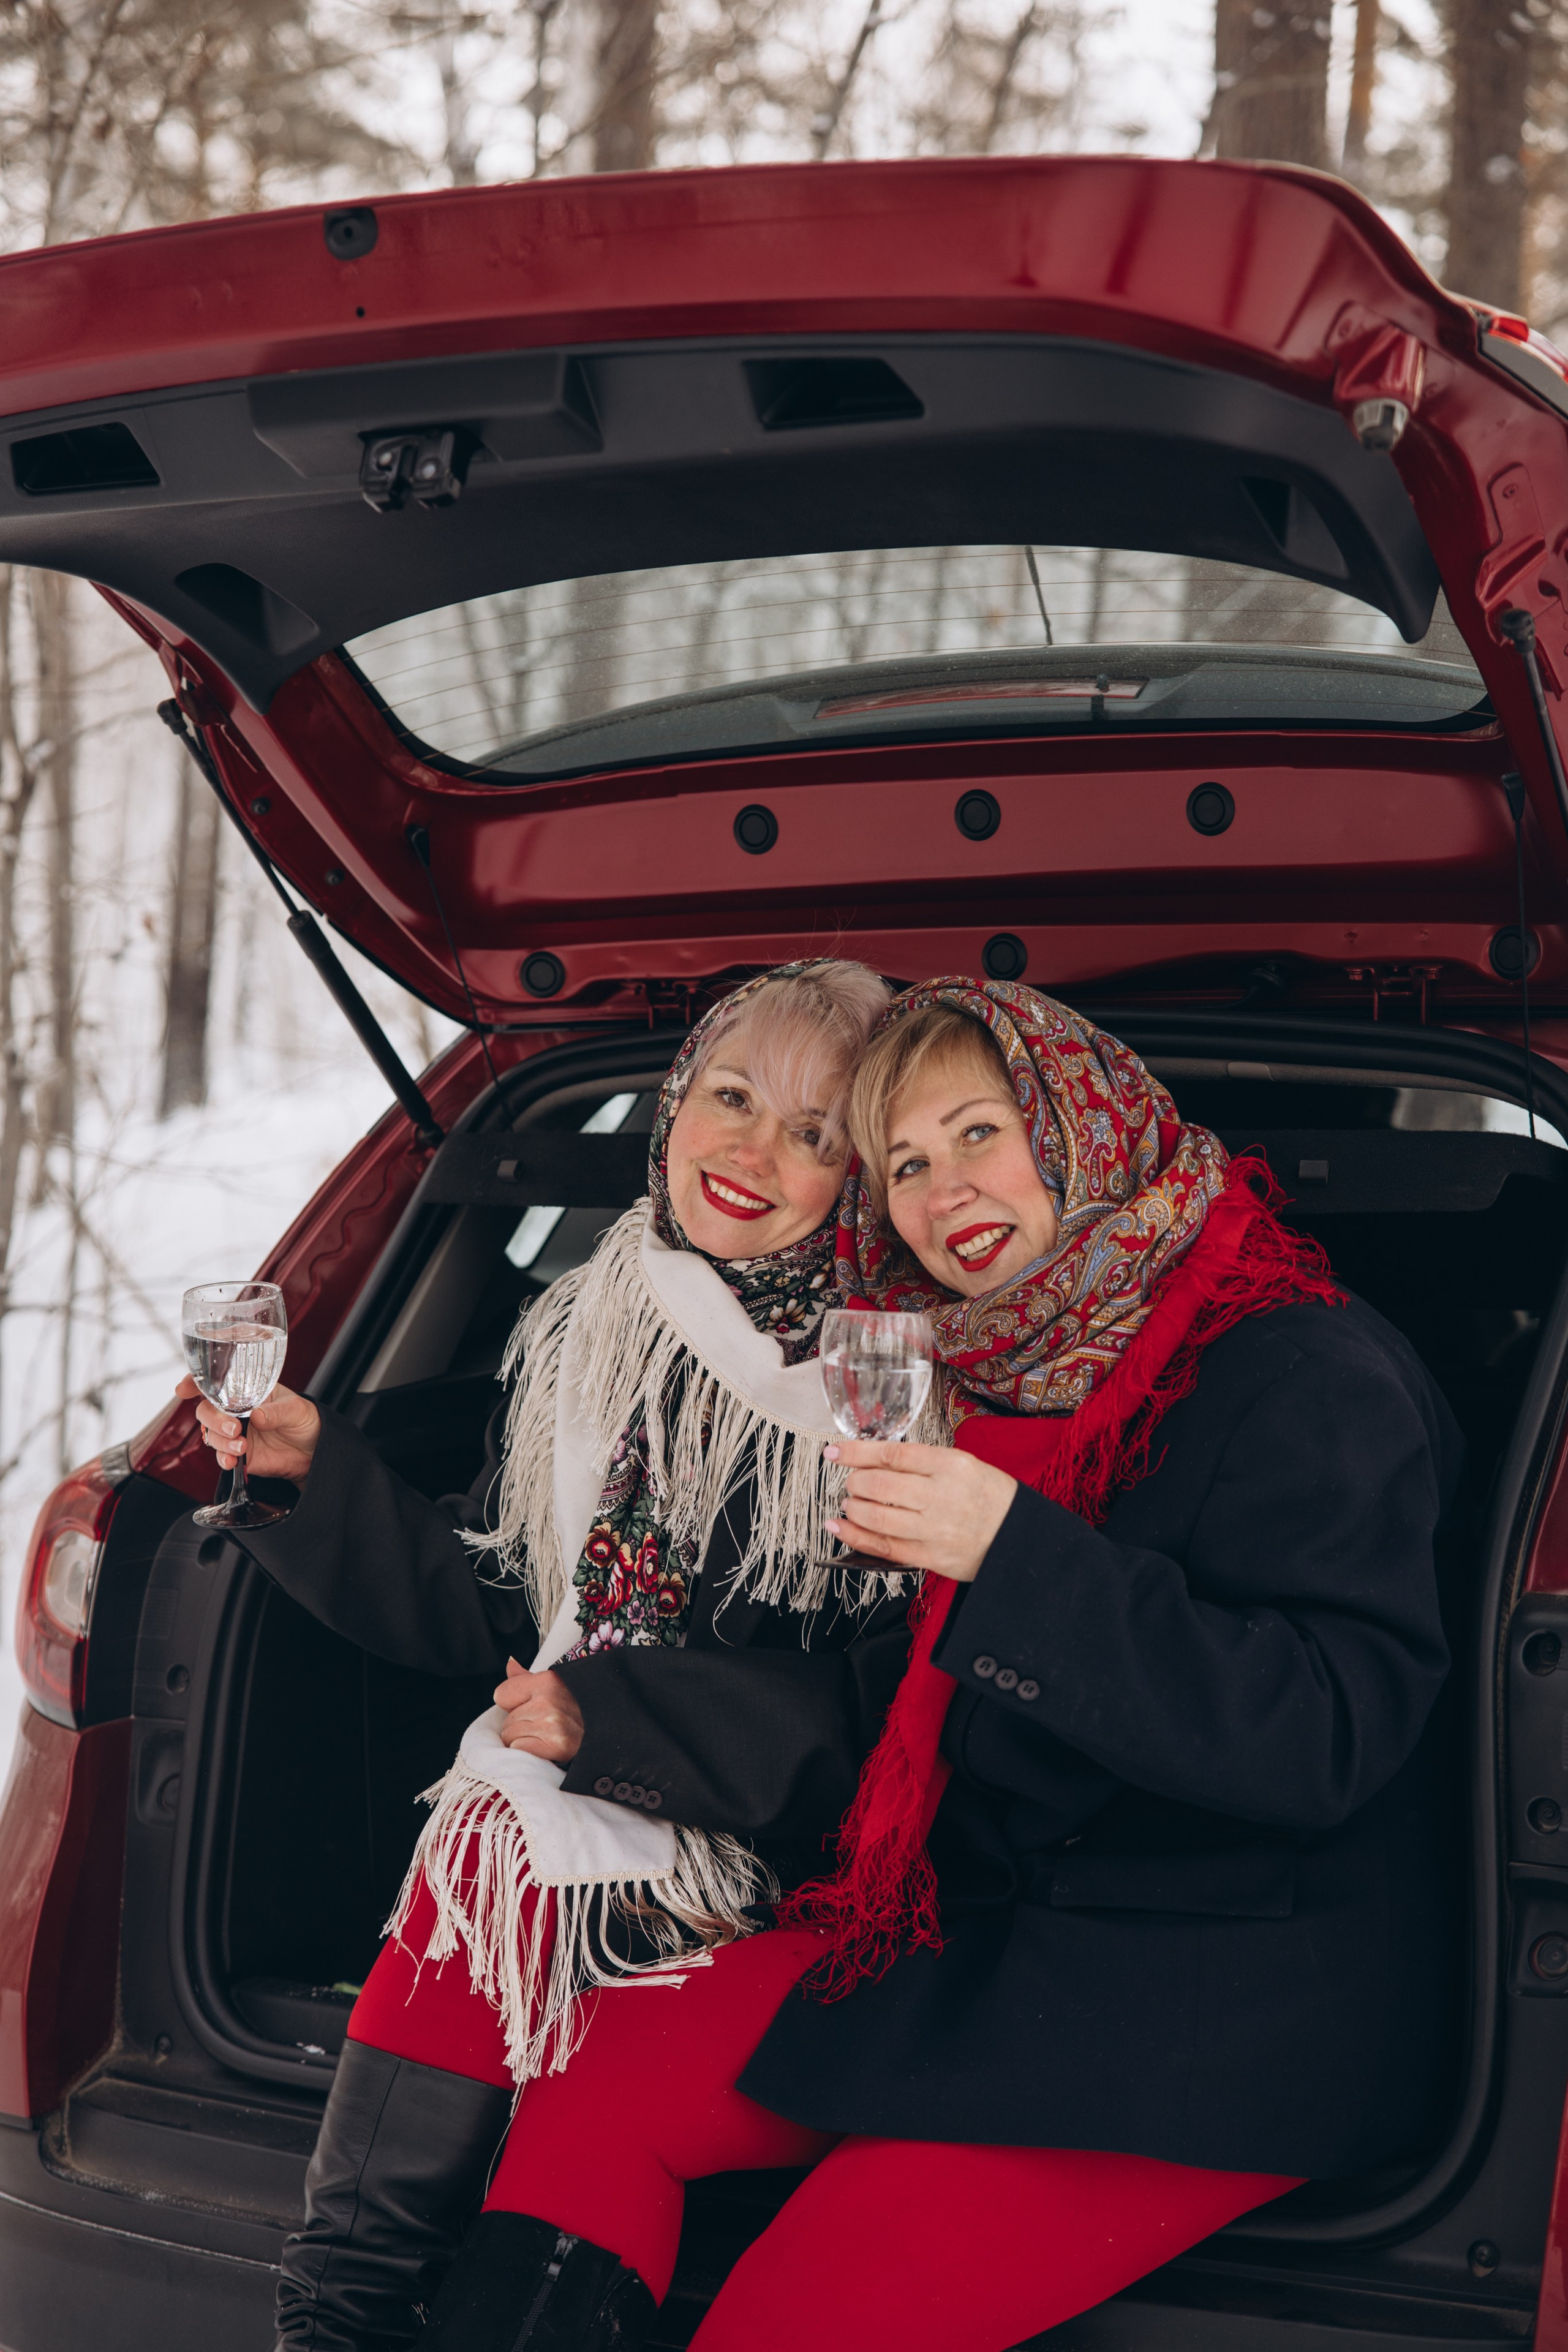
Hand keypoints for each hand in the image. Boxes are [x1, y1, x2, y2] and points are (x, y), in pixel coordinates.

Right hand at [178, 1375, 321, 1484]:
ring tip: (242, 1446)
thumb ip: (276, 1412)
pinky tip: (231, 1461)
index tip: (184, 1388)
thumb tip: (258, 1415)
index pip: (216, 1383)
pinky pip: (222, 1456)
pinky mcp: (240, 1455)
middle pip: (206, 1411)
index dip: (196, 1384)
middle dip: (213, 1418)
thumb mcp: (296, 1410)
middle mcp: (237, 1411)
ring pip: (211, 1434)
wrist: (315, 1451)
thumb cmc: (306, 1421)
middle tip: (234, 1428)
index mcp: (248, 1391)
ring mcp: (237, 1434)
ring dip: (221, 1441)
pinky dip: (223, 1458)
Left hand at [493, 1660, 585, 1762]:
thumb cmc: (575, 1709)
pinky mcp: (555, 1746)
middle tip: (542, 1725)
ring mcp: (551, 1724)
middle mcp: (548, 1701)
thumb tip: (510, 1663)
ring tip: (544, 1736)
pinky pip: (519, 1749)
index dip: (513, 1704)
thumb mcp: (553, 1686)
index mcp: (547, 1681)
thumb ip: (526, 1678)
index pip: (501, 1694)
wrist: (605, 1732)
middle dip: (519, 1725)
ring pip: (510, 1736)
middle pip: (506, 1720)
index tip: (529, 1707)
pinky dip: (528, 1752)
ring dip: (523, 1740)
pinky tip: (544, 1747)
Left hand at [826, 1440, 1016, 1581]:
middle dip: (855, 1482)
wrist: (1018, 1538)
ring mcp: (934, 1529)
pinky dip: (856, 1536)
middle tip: (851, 1481)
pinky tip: (840, 1527)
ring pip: (877, 1516)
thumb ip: (922, 1462)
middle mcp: (941, 1496)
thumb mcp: (964, 1464)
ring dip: (854, 1508)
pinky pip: (883, 1547)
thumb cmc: (990, 1496)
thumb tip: (876, 1459)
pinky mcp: (929, 1556)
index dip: (856, 1452)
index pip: (891, 1455)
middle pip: (880, 1485)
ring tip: (850, 1503)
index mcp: (951, 1466)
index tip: (834, 1452)